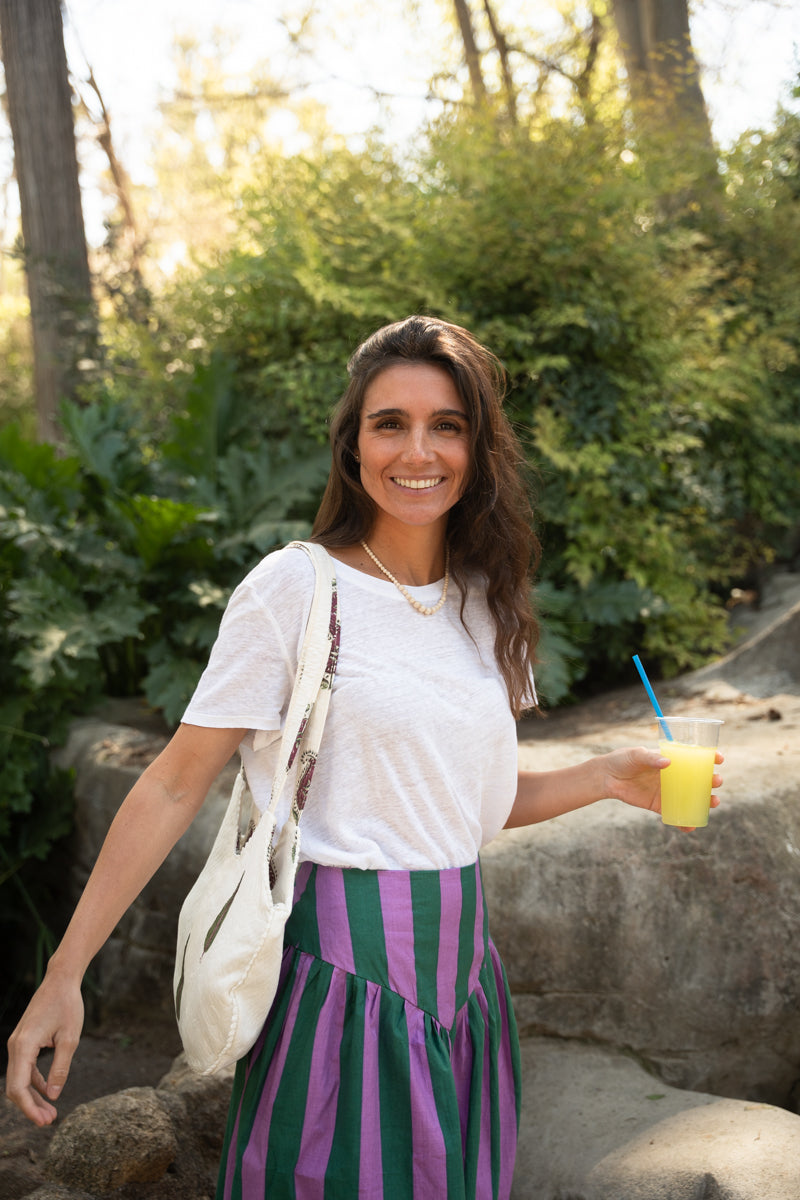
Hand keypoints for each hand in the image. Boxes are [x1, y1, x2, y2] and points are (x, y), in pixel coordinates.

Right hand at [5, 972, 83, 1125]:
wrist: (61, 980)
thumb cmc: (67, 1005)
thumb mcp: (70, 1039)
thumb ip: (60, 1067)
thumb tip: (52, 1094)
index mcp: (24, 1045)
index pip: (19, 1087)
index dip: (29, 1108)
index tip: (43, 1121)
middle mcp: (15, 1046)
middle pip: (16, 1087)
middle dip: (30, 1107)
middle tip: (50, 1121)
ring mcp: (18, 1043)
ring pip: (19, 1079)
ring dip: (32, 1096)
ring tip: (50, 1112)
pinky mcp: (24, 1041)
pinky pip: (24, 1068)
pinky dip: (33, 1082)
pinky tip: (46, 1092)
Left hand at [600, 746, 723, 823]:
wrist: (606, 777)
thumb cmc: (622, 760)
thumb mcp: (636, 755)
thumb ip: (650, 757)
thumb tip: (667, 763)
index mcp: (672, 759)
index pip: (696, 757)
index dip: (711, 757)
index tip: (719, 759)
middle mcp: (674, 776)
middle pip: (700, 779)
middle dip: (713, 781)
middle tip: (716, 781)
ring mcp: (668, 791)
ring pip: (693, 798)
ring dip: (707, 801)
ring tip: (713, 803)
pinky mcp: (660, 805)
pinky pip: (676, 815)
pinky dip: (685, 822)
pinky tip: (691, 826)